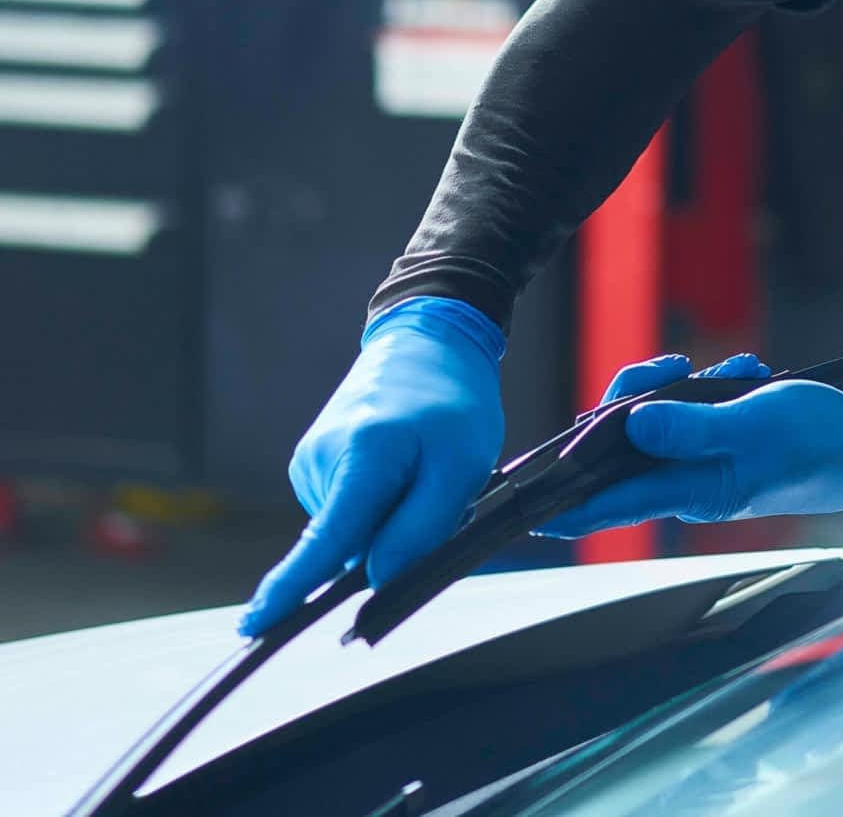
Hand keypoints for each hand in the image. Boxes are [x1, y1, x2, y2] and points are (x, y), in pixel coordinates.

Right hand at [238, 297, 505, 636]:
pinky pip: (349, 510)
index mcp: (360, 459)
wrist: (427, 342)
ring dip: (390, 517)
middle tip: (437, 491)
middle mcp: (320, 462)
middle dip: (395, 540)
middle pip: (351, 544)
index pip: (326, 541)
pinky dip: (379, 502)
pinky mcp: (315, 464)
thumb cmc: (452, 402)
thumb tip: (376, 580)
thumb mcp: (461, 467)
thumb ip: (419, 529)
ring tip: (418, 467)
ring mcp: (311, 463)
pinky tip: (399, 466)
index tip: (256, 625)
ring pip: (353, 529)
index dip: (293, 588)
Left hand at [536, 373, 842, 538]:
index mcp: (694, 491)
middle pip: (622, 452)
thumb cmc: (824, 442)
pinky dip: (704, 391)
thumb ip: (694, 427)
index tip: (524, 507)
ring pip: (652, 428)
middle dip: (630, 404)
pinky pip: (686, 416)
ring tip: (726, 373)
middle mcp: (689, 483)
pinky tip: (738, 376)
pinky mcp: (719, 444)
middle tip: (671, 371)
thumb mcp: (759, 424)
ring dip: (676, 390)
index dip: (564, 506)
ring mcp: (704, 464)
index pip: (610, 505)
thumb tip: (632, 427)